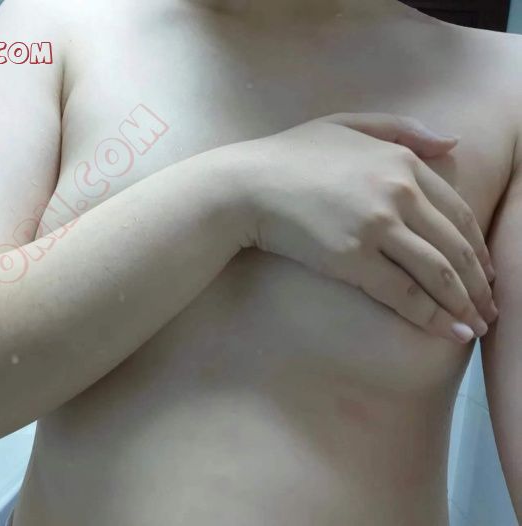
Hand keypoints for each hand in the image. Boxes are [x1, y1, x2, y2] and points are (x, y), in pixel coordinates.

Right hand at [227, 112, 495, 343]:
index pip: (459, 212)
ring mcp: (376, 227)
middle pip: (455, 247)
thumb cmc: (291, 155)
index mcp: (402, 161)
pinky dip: (431, 316)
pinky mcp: (352, 259)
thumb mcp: (348, 123)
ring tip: (475, 327)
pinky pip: (403, 293)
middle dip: (479, 284)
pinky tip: (449, 332)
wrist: (247, 185)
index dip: (478, 248)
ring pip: (437, 273)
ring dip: (463, 305)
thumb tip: (453, 144)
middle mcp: (398, 193)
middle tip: (488, 310)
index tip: (484, 273)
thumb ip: (403, 129)